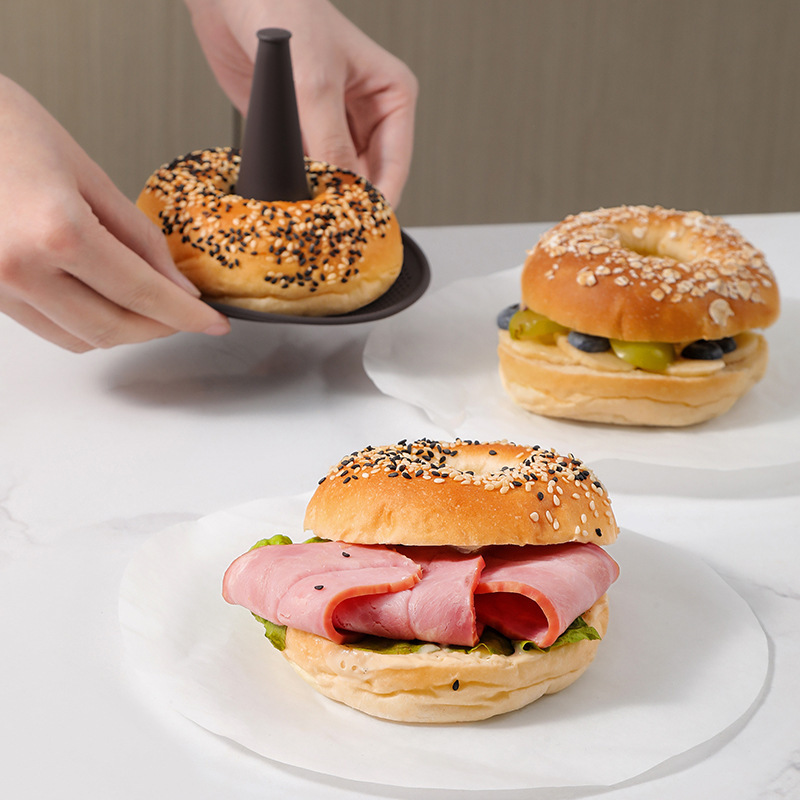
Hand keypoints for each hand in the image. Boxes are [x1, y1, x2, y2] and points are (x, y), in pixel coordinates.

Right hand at [0, 76, 229, 351]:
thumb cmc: (4, 124)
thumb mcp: (87, 173)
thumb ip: (138, 238)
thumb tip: (177, 285)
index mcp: (56, 232)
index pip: (141, 294)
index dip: (186, 315)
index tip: (213, 323)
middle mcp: (20, 268)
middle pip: (111, 329)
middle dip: (159, 328)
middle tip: (187, 315)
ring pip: (79, 339)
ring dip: (123, 331)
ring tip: (149, 306)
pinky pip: (48, 328)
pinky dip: (85, 324)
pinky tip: (105, 300)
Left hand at [185, 0, 417, 207]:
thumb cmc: (284, 6)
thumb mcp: (315, 83)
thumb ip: (331, 142)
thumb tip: (341, 193)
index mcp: (390, 95)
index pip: (395, 165)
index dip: (379, 200)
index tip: (363, 227)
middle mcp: (365, 113)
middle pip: (367, 176)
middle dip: (349, 201)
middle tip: (331, 226)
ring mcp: (330, 124)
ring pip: (336, 177)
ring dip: (322, 196)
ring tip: (308, 215)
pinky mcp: (298, 130)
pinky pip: (304, 169)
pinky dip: (297, 185)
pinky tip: (288, 196)